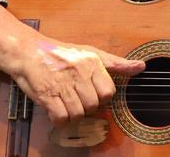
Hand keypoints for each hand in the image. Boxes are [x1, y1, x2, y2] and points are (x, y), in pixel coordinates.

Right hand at [8, 37, 144, 124]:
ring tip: (67, 102)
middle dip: (87, 105)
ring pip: (78, 114)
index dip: (101, 96)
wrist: (28, 51)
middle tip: (77, 97)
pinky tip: (57, 109)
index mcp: (92, 62)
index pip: (108, 92)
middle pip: (94, 105)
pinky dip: (60, 119)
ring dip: (73, 113)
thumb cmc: (61, 54)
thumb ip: (116, 63)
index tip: (92, 92)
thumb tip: (141, 67)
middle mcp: (79, 73)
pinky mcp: (46, 95)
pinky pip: (61, 118)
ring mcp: (62, 85)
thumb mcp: (91, 52)